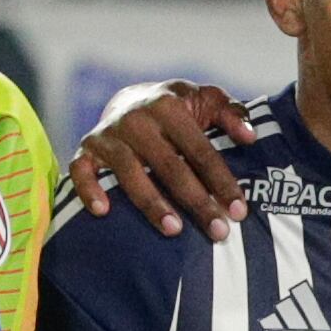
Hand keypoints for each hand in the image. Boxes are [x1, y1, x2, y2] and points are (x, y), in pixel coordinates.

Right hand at [68, 81, 252, 234]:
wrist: (129, 99)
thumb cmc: (178, 109)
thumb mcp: (206, 100)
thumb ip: (231, 113)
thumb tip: (250, 137)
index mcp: (169, 104)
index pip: (200, 150)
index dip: (221, 181)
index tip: (239, 211)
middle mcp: (136, 118)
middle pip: (170, 167)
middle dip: (196, 202)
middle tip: (218, 232)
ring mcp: (110, 134)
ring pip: (130, 174)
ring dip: (152, 203)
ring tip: (174, 230)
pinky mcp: (87, 148)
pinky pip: (81, 170)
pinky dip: (89, 189)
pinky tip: (103, 211)